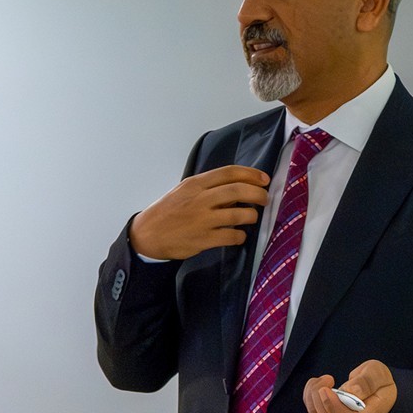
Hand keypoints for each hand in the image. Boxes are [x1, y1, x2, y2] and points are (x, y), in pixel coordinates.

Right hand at [130, 165, 271, 259]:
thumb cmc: (168, 211)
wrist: (148, 234)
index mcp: (196, 184)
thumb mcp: (185, 191)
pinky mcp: (203, 239)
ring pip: (239, 214)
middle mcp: (200, 199)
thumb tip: (237, 190)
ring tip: (251, 217)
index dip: (251, 174)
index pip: (229, 172)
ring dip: (251, 215)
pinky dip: (240, 235)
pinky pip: (231, 236)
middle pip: (238, 190)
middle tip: (265, 199)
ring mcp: (202, 220)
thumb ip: (208, 188)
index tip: (264, 179)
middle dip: (258, 194)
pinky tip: (239, 235)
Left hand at [304, 360, 396, 412]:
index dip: (334, 407)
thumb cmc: (380, 381)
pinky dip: (310, 395)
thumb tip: (351, 391)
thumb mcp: (379, 374)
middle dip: (320, 397)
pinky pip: (314, 409)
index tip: (326, 389)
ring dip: (312, 395)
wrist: (378, 386)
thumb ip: (367, 382)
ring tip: (323, 379)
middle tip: (327, 378)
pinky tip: (318, 383)